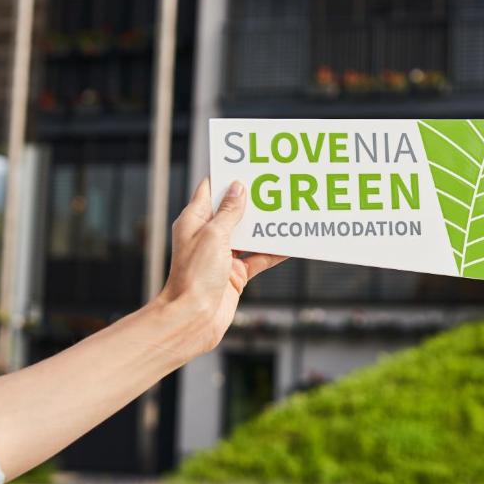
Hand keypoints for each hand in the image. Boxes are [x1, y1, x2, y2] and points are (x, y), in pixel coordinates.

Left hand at [154, 177, 286, 359]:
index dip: (228, 177)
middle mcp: (207, 236)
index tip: (248, 165)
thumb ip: (229, 213)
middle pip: (234, 211)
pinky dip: (274, 251)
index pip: (211, 190)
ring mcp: (222, 255)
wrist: (193, 319)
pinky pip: (259, 257)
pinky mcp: (235, 274)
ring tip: (288, 210)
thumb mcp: (214, 236)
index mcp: (194, 221)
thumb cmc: (195, 277)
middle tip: (276, 185)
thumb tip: (238, 189)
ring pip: (249, 234)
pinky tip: (291, 243)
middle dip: (254, 200)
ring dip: (267, 225)